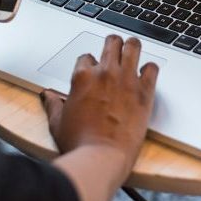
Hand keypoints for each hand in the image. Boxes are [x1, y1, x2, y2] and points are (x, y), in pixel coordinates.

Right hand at [42, 35, 158, 180]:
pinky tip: (147, 74)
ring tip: (133, 50)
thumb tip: (47, 95)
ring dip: (132, 47)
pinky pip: (152, 68)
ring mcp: (126, 79)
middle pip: (112, 42)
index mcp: (82, 77)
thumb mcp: (57, 123)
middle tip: (115, 49)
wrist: (101, 158)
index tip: (93, 71)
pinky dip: (150, 69)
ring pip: (133, 46)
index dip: (90, 63)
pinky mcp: (144, 91)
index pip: (86, 57)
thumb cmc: (79, 143)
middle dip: (113, 44)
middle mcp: (105, 73)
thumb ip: (53, 104)